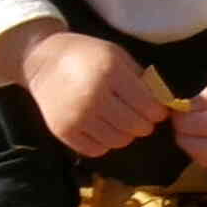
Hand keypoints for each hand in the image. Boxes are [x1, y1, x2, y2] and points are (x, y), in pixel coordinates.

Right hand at [20, 31, 168, 158]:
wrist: (42, 62)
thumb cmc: (86, 56)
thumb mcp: (117, 55)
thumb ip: (141, 78)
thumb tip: (164, 103)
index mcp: (110, 72)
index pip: (148, 106)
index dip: (158, 112)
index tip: (157, 111)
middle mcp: (93, 96)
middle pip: (136, 126)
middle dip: (144, 125)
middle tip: (140, 118)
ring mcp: (77, 116)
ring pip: (119, 141)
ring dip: (125, 135)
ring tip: (121, 122)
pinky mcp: (63, 131)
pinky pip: (96, 150)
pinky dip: (104, 143)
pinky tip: (102, 129)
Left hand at [176, 50, 206, 170]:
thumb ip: (202, 100)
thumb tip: (179, 114)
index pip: (203, 125)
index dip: (182, 120)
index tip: (176, 111)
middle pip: (202, 148)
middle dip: (183, 136)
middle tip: (179, 123)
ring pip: (204, 159)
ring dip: (190, 145)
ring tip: (192, 129)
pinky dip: (201, 152)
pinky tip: (204, 138)